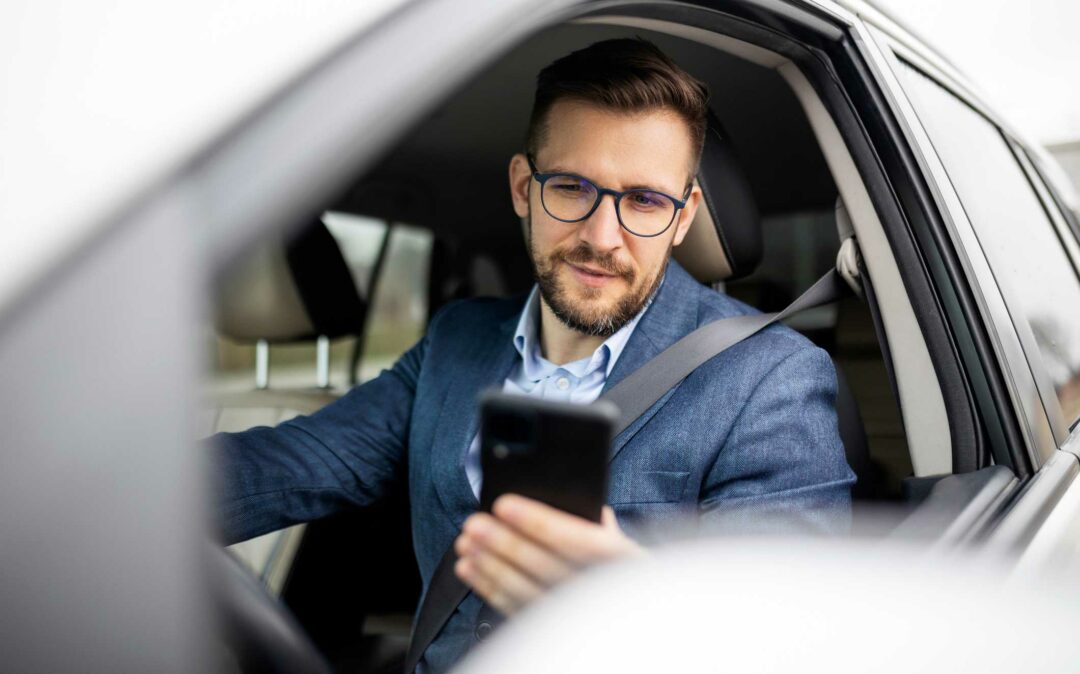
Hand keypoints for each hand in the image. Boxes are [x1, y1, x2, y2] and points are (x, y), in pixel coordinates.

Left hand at [453, 494, 643, 615]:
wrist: (631, 618)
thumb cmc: (620, 568)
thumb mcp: (621, 543)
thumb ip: (597, 521)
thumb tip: (572, 500)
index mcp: (625, 561)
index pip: (580, 539)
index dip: (539, 521)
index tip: (503, 503)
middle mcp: (603, 592)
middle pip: (545, 566)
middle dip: (503, 543)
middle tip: (473, 524)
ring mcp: (578, 617)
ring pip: (526, 590)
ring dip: (490, 565)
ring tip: (466, 544)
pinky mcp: (553, 630)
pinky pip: (516, 609)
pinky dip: (489, 588)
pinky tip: (470, 569)